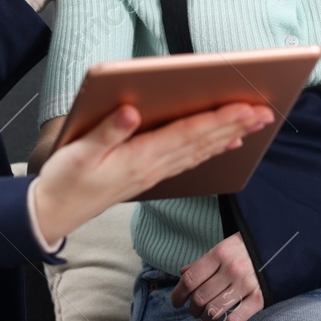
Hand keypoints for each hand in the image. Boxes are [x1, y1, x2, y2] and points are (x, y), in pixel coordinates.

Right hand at [30, 102, 272, 243]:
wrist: (54, 213)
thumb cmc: (64, 180)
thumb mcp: (78, 152)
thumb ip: (106, 131)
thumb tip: (131, 110)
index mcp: (138, 158)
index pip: (188, 133)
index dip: (219, 119)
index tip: (245, 107)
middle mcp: (152, 167)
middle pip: (202, 142)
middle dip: (235, 125)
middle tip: (266, 112)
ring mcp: (153, 173)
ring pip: (200, 151)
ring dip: (229, 136)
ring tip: (255, 123)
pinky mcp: (149, 175)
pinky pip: (189, 160)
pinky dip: (211, 149)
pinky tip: (227, 144)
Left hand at [173, 233, 264, 320]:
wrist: (282, 245)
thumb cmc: (247, 248)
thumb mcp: (224, 247)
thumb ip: (203, 262)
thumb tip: (183, 274)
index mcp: (220, 253)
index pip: (190, 279)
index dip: (178, 294)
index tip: (176, 303)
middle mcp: (232, 269)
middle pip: (200, 297)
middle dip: (193, 309)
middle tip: (195, 310)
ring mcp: (246, 284)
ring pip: (214, 311)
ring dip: (205, 319)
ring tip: (207, 317)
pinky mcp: (260, 299)